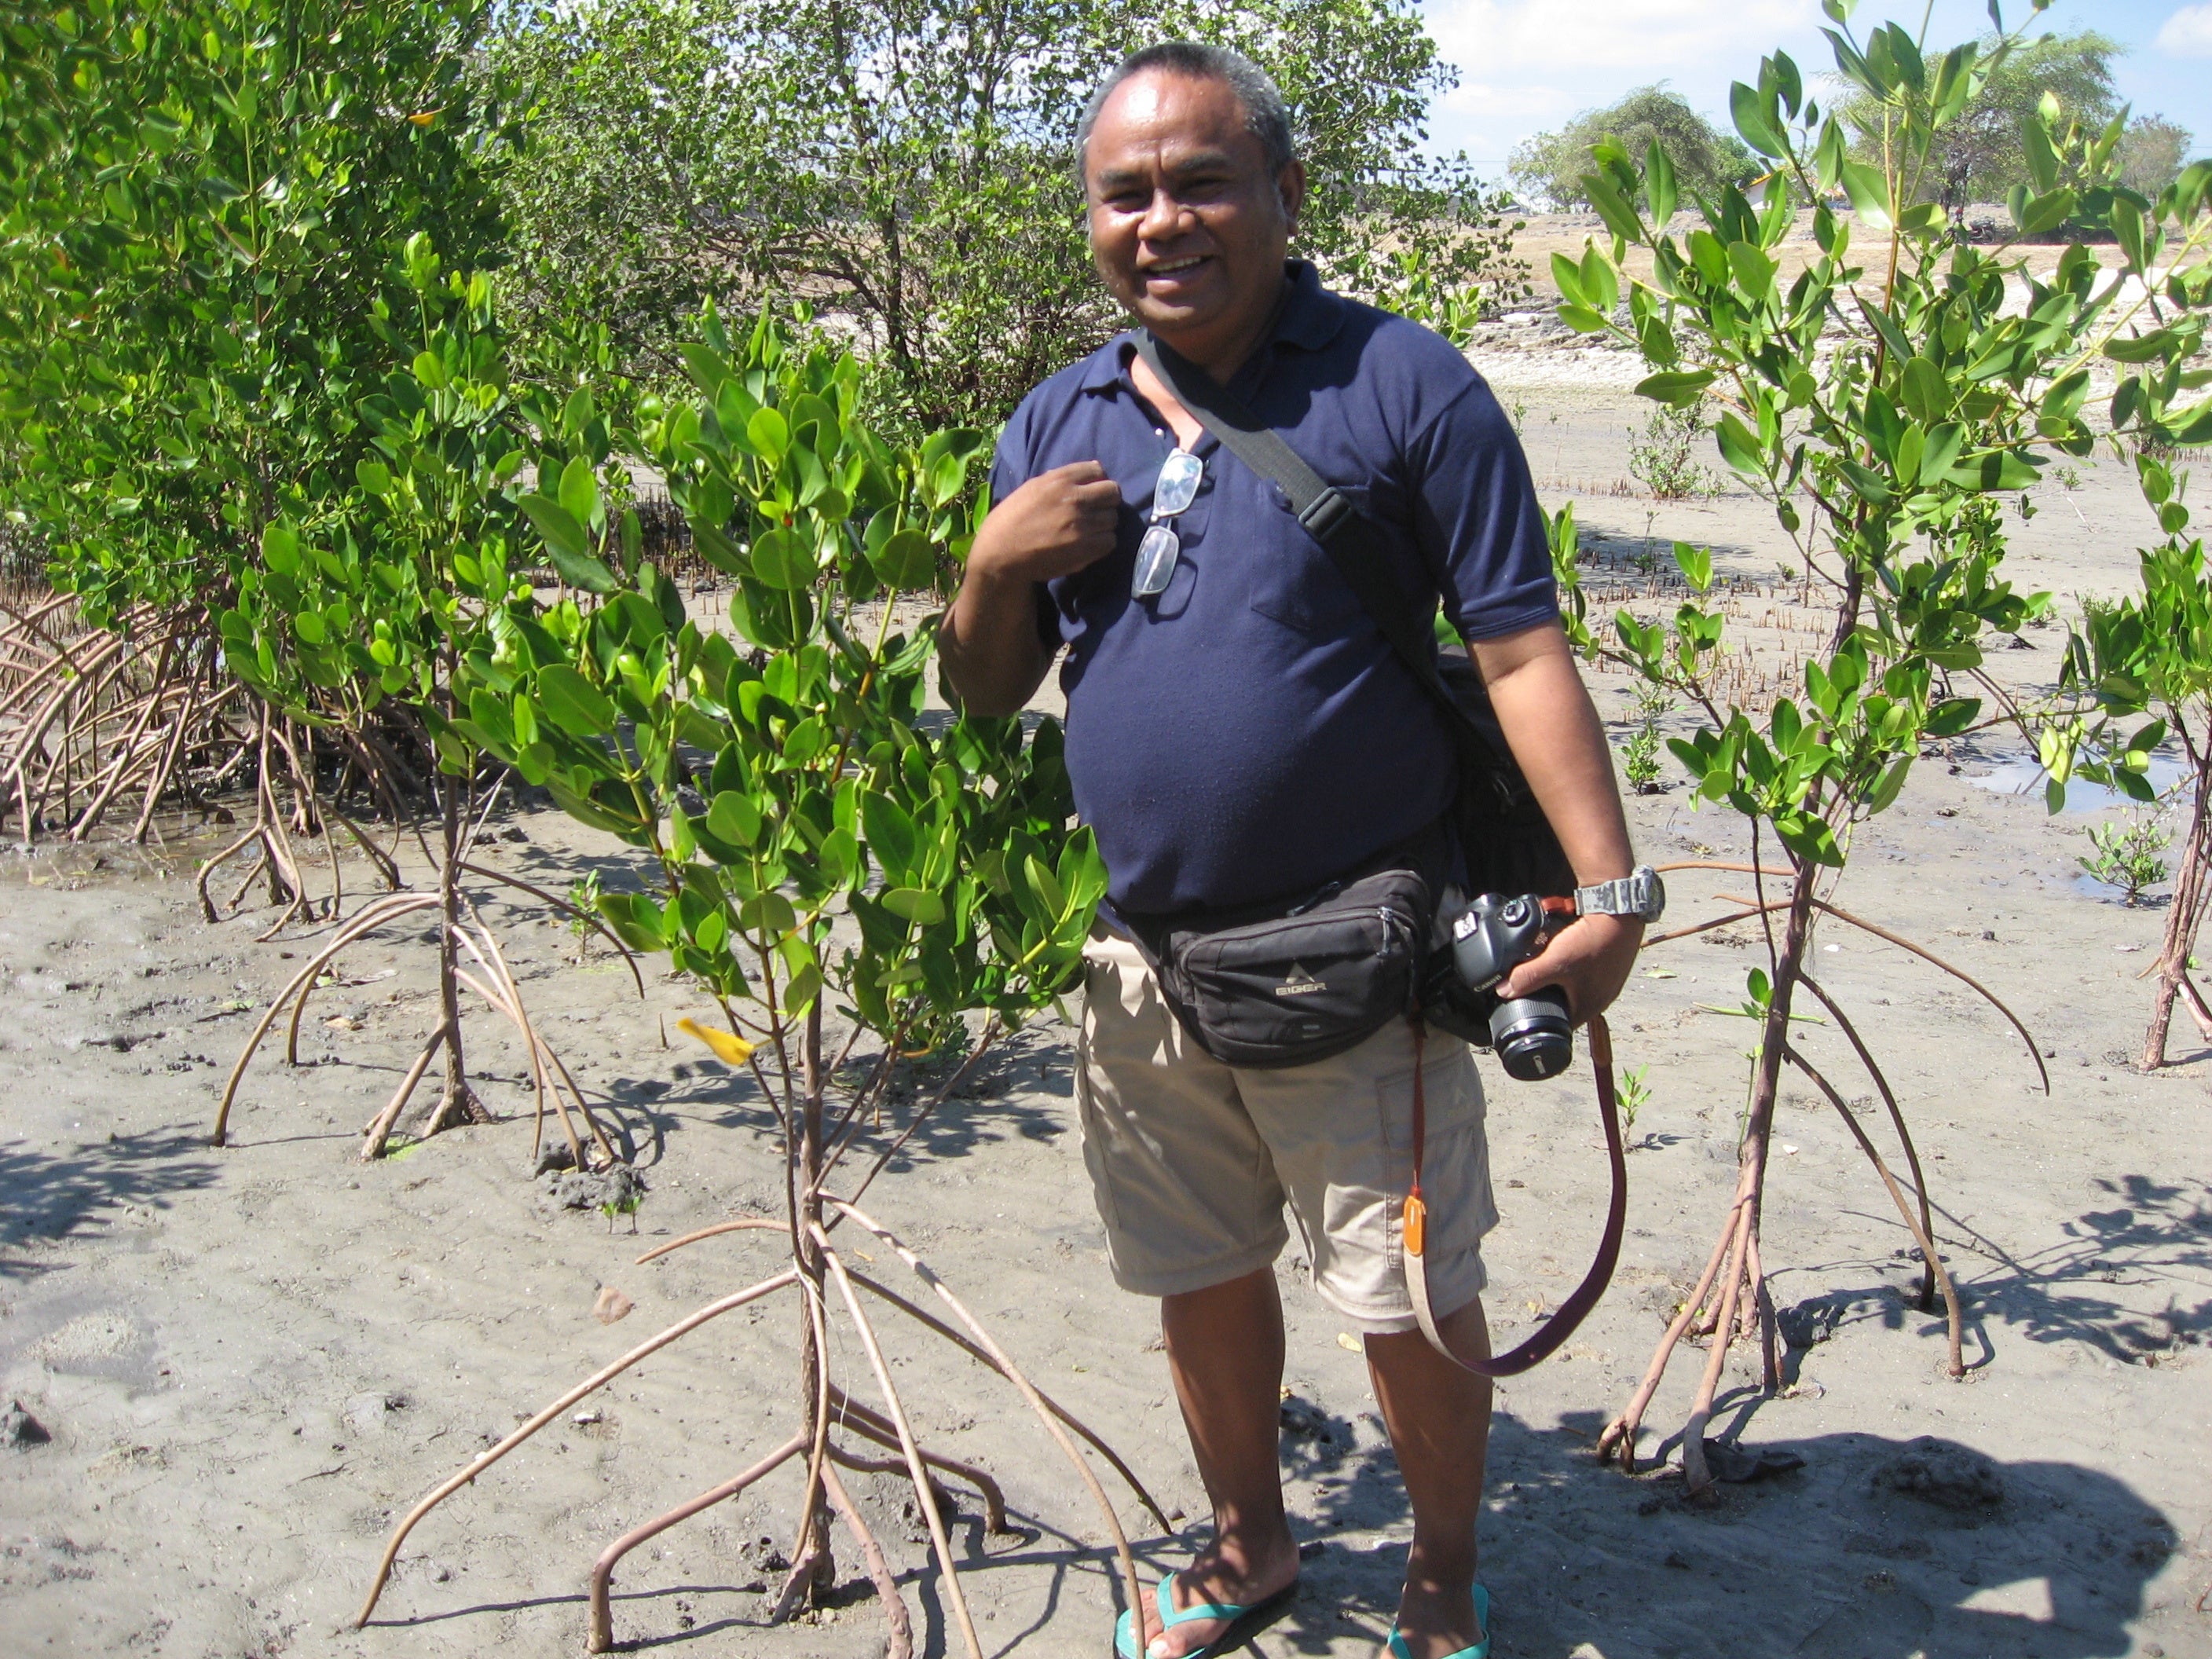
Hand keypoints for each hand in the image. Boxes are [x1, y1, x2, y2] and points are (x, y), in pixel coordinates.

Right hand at [968, 460, 1120, 585]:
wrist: (1000, 553)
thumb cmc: (1012, 519)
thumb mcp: (1033, 488)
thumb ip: (1063, 478)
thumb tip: (1095, 469)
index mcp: (1059, 480)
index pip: (1097, 470)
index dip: (1096, 481)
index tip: (1090, 492)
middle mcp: (1074, 499)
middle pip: (1113, 492)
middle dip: (1106, 500)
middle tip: (1095, 511)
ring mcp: (1081, 525)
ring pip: (1113, 518)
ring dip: (1103, 524)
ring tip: (1088, 530)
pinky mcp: (1085, 549)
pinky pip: (1110, 541)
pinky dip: (1102, 543)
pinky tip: (1088, 544)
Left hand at [1498, 912, 1642, 1024]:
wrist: (1621, 910)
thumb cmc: (1595, 940)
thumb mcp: (1556, 961)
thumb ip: (1528, 977)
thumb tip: (1504, 991)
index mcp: (1590, 1006)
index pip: (1560, 1024)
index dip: (1540, 1017)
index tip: (1523, 1009)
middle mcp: (1600, 997)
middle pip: (1565, 1004)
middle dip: (1546, 995)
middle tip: (1530, 985)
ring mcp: (1605, 980)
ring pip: (1573, 985)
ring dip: (1558, 978)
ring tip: (1545, 967)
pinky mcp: (1606, 963)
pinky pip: (1582, 969)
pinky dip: (1569, 963)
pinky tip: (1562, 952)